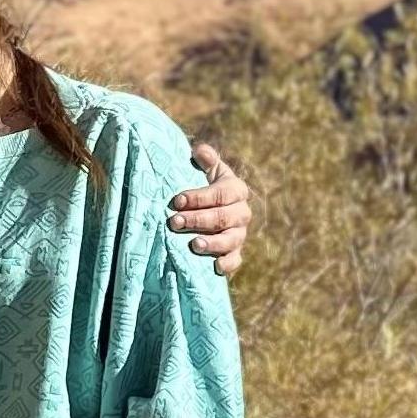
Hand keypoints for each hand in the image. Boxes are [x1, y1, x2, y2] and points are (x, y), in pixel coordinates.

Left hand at [169, 142, 251, 274]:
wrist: (214, 212)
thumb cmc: (206, 189)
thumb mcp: (208, 172)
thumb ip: (206, 160)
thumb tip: (199, 150)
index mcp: (236, 190)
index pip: (220, 194)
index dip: (199, 198)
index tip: (177, 201)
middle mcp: (242, 213)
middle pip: (222, 218)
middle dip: (197, 220)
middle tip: (175, 222)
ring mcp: (239, 235)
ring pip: (230, 240)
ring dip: (212, 243)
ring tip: (194, 244)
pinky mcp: (235, 254)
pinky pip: (235, 261)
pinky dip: (227, 265)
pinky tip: (215, 267)